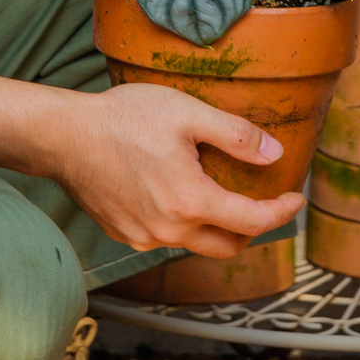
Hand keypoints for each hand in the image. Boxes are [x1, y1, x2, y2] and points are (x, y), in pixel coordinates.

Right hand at [49, 83, 302, 258]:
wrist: (64, 136)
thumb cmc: (123, 118)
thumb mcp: (186, 113)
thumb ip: (234, 135)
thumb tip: (274, 154)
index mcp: (190, 201)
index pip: (251, 222)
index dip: (280, 213)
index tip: (294, 200)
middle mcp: (169, 231)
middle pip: (228, 246)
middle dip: (252, 228)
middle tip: (262, 201)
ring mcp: (145, 238)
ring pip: (196, 244)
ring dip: (216, 226)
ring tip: (219, 192)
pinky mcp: (126, 235)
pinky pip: (168, 238)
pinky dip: (185, 224)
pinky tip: (178, 194)